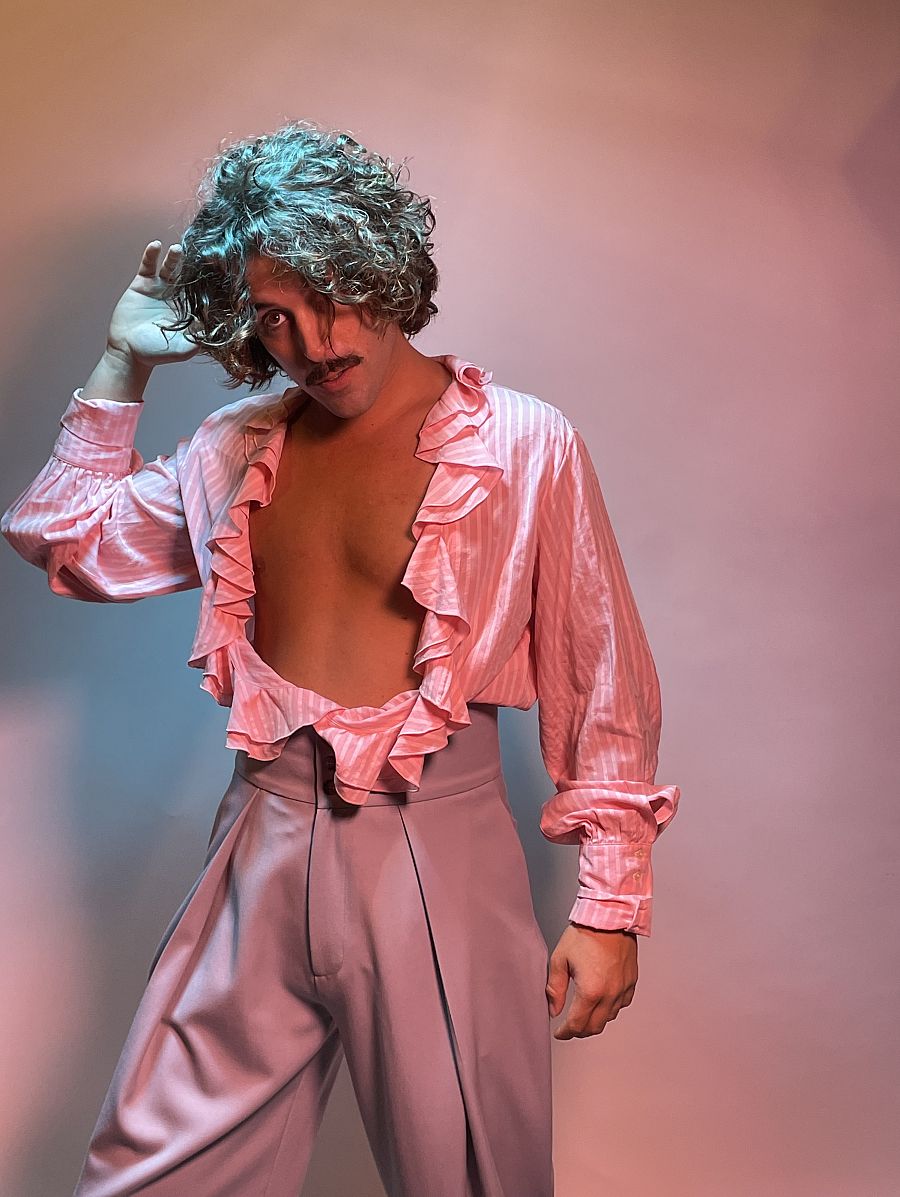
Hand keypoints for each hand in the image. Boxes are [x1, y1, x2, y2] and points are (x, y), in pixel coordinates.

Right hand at [105, 240, 200, 368]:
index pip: (203, 292)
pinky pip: (148, 266)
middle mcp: (177, 296)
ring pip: (170, 268)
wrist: (129, 351)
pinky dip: (151, 255)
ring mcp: (159, 288)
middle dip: (194, 264)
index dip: (209, 283)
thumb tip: (212, 324)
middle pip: (188, 275)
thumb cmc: (157, 353)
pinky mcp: (142, 284)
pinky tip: (155, 245)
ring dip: (174, 257)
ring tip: (178, 248)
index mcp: (190, 310)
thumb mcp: (184, 348)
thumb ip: (198, 338)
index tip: (218, 270)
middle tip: (202, 252)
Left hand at [546, 923, 637, 1039]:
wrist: (610, 917)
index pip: (577, 1025)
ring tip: (583, 1014)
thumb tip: (553, 1009)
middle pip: (594, 1027)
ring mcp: (623, 989)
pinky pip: (621, 1004)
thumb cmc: (585, 934)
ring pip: (609, 1018)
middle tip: (569, 1028)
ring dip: (595, 1020)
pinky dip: (610, 1008)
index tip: (559, 1033)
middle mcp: (610, 994)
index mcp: (590, 991)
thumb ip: (555, 988)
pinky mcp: (631, 982)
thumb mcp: (560, 959)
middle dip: (579, 1031)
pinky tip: (601, 1001)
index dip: (565, 1032)